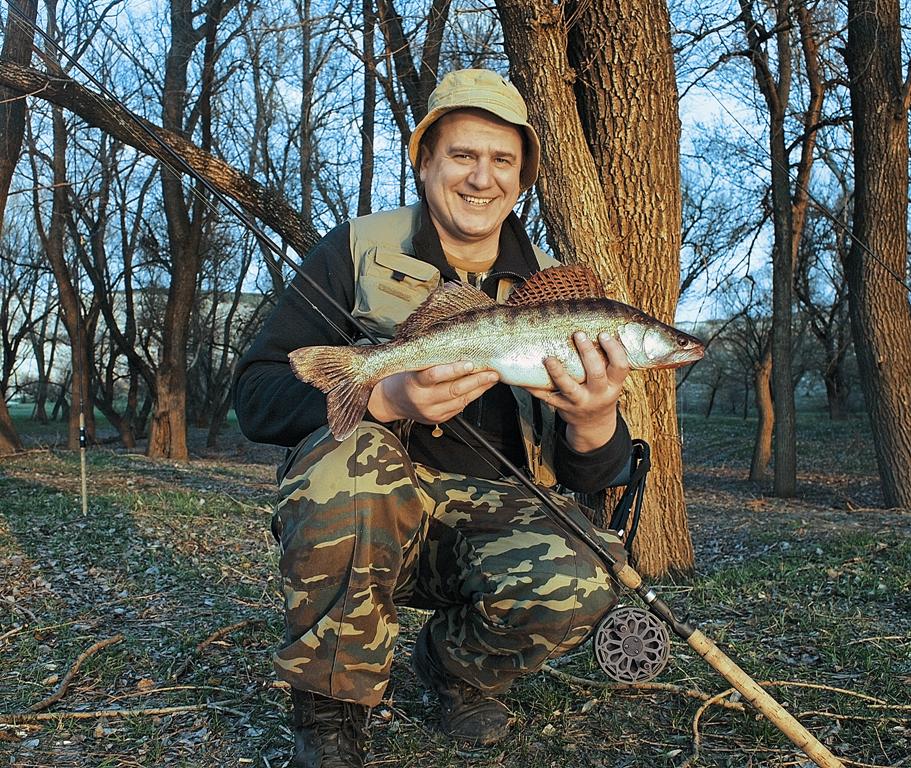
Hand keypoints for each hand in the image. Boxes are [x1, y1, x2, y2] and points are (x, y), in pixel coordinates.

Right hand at [367, 361, 499, 425]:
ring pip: (461, 400)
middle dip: (476, 380)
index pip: (434, 375)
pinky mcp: (438, 419)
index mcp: (414, 383)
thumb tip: (460, 349)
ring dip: (479, 388)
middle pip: (454, 390)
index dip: (453, 370)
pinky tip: (481, 387)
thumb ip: (431, 362)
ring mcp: (432, 412)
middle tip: (492, 372)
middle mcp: (423, 399)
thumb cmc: (404, 378)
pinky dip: (472, 396)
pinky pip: (460, 407)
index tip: (469, 363)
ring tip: (492, 378)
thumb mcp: (411, 366)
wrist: (391, 402)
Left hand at [526, 332, 629, 452]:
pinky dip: (534, 387)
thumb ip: (606, 362)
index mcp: (613, 385)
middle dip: (587, 353)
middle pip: (596, 374)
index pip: (620, 367)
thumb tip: (596, 325)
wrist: (593, 424)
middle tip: (578, 334)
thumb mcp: (611, 382)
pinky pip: (545, 396)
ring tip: (549, 358)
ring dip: (558, 372)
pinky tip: (523, 377)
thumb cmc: (601, 392)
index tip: (603, 334)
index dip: (614, 350)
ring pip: (569, 387)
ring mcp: (579, 402)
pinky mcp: (561, 406)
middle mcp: (598, 394)